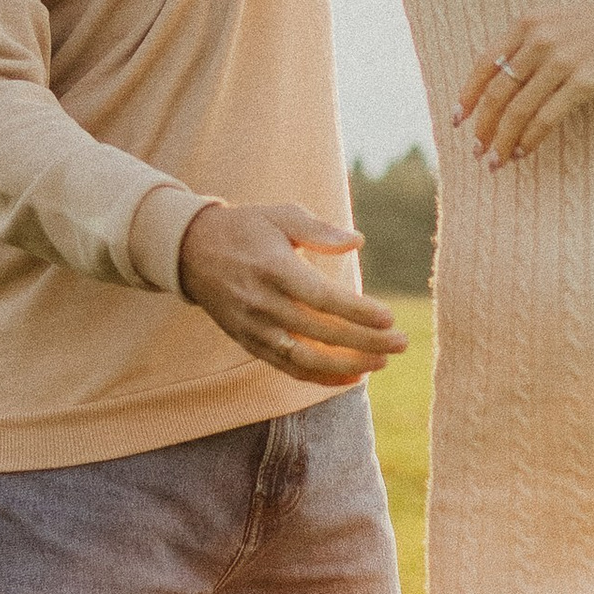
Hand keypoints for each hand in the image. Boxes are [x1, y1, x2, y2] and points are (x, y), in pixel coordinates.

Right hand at [177, 203, 407, 381]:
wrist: (191, 253)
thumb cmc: (246, 229)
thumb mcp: (280, 215)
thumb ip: (319, 230)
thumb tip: (358, 241)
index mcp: (274, 269)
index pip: (322, 298)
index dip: (358, 312)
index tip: (389, 317)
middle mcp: (263, 304)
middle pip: (321, 333)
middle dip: (366, 342)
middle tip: (401, 342)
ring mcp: (255, 329)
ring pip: (306, 359)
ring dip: (348, 366)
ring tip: (382, 361)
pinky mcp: (250, 343)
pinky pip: (288, 368)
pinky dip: (321, 377)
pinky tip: (352, 377)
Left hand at [454, 0, 593, 167]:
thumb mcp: (554, 24)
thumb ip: (525, 48)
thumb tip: (496, 89)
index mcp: (526, 24)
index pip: (484, 64)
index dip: (468, 96)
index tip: (457, 122)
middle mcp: (540, 41)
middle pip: (498, 93)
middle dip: (484, 127)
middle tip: (477, 151)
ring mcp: (562, 62)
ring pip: (519, 110)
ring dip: (503, 141)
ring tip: (496, 161)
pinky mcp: (585, 82)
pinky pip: (547, 117)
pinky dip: (530, 138)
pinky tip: (523, 152)